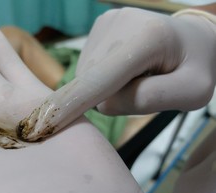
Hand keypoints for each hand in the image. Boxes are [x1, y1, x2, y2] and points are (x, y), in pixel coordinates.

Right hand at [18, 7, 215, 140]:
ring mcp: (106, 22)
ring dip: (107, 87)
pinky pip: (89, 67)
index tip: (45, 122)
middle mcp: (119, 23)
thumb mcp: (193, 92)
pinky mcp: (99, 26)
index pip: (102, 79)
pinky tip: (124, 68)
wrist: (192, 40)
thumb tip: (104, 103)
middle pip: (93, 82)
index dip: (75, 103)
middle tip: (143, 87)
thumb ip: (151, 99)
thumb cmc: (195, 68)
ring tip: (137, 75)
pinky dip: (102, 77)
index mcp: (146, 38)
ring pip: (88, 76)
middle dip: (111, 96)